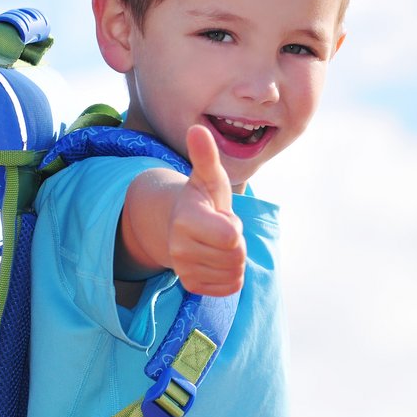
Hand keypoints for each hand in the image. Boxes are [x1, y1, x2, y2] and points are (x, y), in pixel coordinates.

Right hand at [168, 125, 245, 296]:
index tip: (221, 214)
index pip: (232, 236)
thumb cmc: (204, 198)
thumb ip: (205, 155)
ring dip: (234, 258)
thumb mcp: (208, 176)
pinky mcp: (192, 286)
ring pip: (235, 272)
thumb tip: (197, 128)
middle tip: (221, 229)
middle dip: (237, 242)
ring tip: (218, 242)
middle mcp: (180, 248)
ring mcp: (184, 270)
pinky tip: (217, 259)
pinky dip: (231, 275)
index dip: (234, 225)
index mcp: (186, 219)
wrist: (182, 226)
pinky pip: (230, 287)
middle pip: (236, 256)